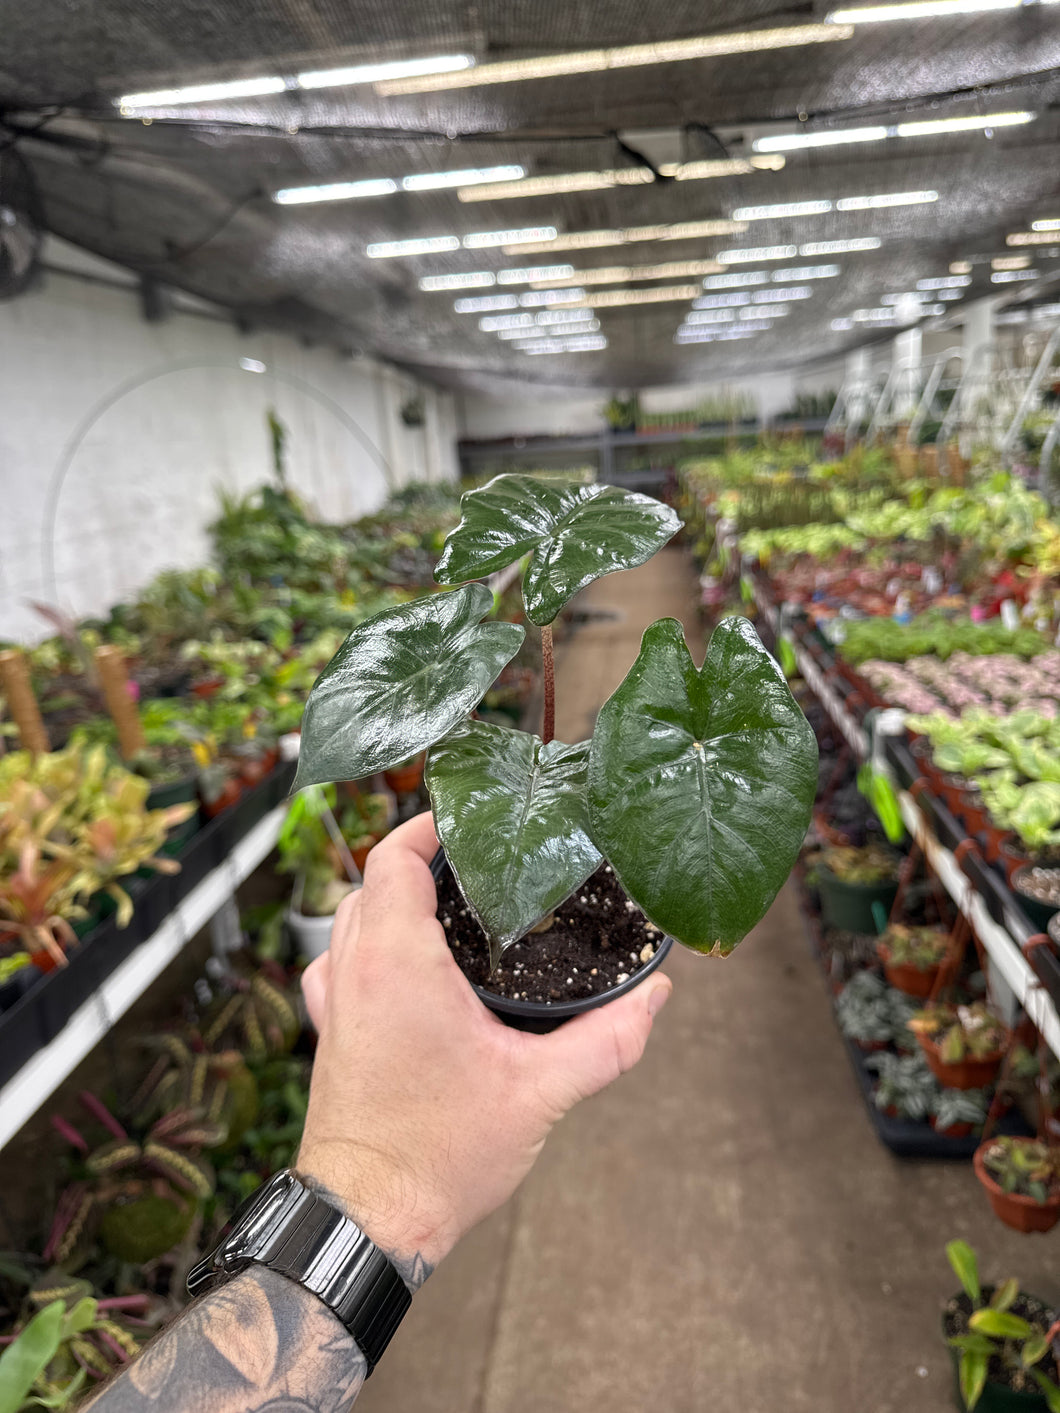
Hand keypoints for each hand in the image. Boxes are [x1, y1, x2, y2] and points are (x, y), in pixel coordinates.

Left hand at [298, 812, 669, 1280]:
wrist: (367, 1223)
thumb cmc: (437, 1157)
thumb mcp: (539, 1094)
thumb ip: (606, 1040)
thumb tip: (656, 996)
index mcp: (396, 964)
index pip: (391, 858)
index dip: (424, 826)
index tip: (465, 817)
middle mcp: (354, 970)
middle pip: (371, 880)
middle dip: (419, 860)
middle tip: (478, 863)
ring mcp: (335, 1002)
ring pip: (350, 918)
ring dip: (391, 900)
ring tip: (451, 906)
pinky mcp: (331, 1032)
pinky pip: (340, 961)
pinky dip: (369, 944)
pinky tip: (411, 968)